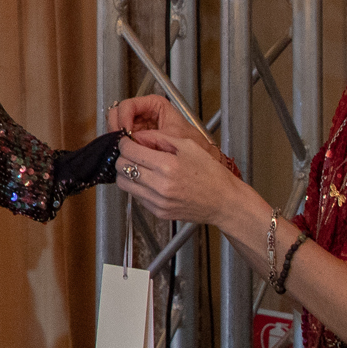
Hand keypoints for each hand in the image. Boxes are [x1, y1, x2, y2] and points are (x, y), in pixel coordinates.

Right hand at [109, 94, 210, 147]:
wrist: (197, 156)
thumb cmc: (191, 142)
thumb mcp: (171, 137)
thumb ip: (150, 137)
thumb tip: (130, 141)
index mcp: (153, 104)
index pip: (129, 105)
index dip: (123, 117)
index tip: (125, 130)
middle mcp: (143, 113)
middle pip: (118, 113)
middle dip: (117, 126)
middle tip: (119, 140)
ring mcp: (137, 125)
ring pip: (116, 126)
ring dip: (117, 136)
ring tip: (122, 147)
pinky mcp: (135, 137)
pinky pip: (121, 138)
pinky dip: (120, 144)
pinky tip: (124, 150)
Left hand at [117, 129, 249, 235]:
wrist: (224, 201)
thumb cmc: (211, 173)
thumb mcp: (188, 145)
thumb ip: (160, 138)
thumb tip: (138, 135)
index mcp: (167, 165)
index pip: (129, 151)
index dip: (124, 143)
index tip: (127, 141)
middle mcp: (160, 185)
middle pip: (122, 167)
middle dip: (123, 157)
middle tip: (131, 153)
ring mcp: (158, 201)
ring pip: (124, 184)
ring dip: (127, 173)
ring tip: (139, 167)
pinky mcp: (159, 212)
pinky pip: (136, 196)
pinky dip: (137, 186)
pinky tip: (150, 180)